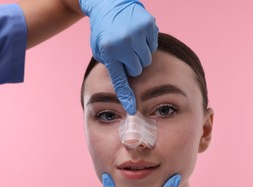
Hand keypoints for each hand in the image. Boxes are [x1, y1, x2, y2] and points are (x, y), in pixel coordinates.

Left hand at [79, 0, 158, 114]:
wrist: (109, 3)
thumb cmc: (103, 30)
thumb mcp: (99, 49)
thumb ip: (112, 65)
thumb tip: (126, 83)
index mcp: (109, 51)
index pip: (120, 80)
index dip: (127, 97)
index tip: (132, 110)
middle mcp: (124, 42)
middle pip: (137, 69)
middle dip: (132, 64)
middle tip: (124, 52)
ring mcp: (138, 33)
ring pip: (147, 59)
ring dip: (140, 54)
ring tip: (130, 42)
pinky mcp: (149, 25)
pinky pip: (153, 45)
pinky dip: (147, 42)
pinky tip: (137, 33)